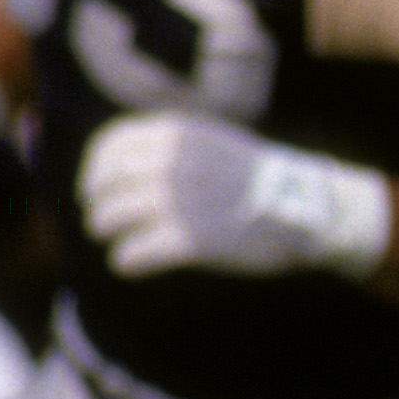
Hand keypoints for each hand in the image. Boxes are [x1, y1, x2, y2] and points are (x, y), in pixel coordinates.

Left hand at [79, 112, 391, 278]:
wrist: (305, 204)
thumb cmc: (256, 177)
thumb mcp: (211, 140)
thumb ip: (168, 146)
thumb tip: (121, 166)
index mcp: (175, 133)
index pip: (108, 146)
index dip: (94, 170)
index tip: (95, 189)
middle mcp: (170, 162)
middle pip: (104, 186)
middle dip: (99, 206)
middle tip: (103, 222)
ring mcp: (178, 201)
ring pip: (110, 219)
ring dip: (108, 233)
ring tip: (117, 242)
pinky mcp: (188, 241)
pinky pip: (132, 253)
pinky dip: (126, 261)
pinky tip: (131, 264)